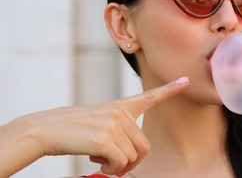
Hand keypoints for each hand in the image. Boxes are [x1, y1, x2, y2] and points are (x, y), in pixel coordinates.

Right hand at [0, 77, 188, 176]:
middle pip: (144, 146)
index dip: (170, 89)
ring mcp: (113, 124)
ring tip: (100, 157)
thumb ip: (121, 132)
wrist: (46, 129)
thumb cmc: (74, 129)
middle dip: (133, 160)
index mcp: (120, 106)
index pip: (150, 96)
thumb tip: (132, 159)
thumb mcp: (100, 122)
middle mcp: (120, 112)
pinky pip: (121, 163)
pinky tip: (97, 162)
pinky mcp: (104, 138)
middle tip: (115, 163)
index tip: (186, 80)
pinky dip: (112, 169)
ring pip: (133, 157)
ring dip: (119, 166)